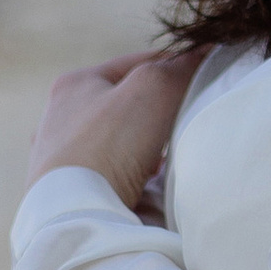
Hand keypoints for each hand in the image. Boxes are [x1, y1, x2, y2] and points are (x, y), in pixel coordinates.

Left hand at [24, 48, 198, 208]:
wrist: (78, 217)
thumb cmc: (108, 145)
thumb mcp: (151, 89)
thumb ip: (179, 67)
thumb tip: (204, 52)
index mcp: (74, 84)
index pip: (138, 64)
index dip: (176, 68)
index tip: (207, 78)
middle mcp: (63, 119)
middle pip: (132, 107)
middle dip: (163, 116)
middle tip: (184, 125)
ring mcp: (66, 160)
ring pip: (127, 144)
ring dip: (153, 152)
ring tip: (171, 161)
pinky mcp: (76, 194)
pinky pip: (121, 177)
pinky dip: (142, 180)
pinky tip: (155, 187)